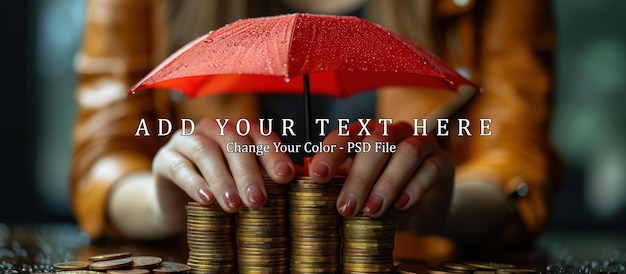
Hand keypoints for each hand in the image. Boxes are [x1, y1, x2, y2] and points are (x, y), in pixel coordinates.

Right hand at [152, 118, 295, 213]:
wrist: (176, 203)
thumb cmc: (219, 192)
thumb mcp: (243, 185)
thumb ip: (265, 182)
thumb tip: (295, 190)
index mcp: (239, 132)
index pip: (260, 136)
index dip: (274, 155)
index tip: (285, 177)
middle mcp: (214, 129)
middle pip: (234, 142)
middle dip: (248, 172)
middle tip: (258, 201)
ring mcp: (186, 140)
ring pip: (206, 151)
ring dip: (222, 179)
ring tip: (233, 205)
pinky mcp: (164, 158)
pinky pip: (179, 166)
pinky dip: (195, 183)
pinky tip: (206, 200)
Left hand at [308, 121, 453, 225]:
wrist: (423, 214)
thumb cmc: (383, 200)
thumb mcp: (360, 196)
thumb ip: (343, 190)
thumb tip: (318, 197)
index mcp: (365, 135)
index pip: (345, 136)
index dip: (330, 154)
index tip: (318, 176)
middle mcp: (392, 133)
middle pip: (376, 142)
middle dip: (359, 177)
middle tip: (346, 208)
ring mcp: (421, 143)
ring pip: (406, 152)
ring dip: (387, 183)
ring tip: (372, 210)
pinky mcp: (442, 161)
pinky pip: (429, 168)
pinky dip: (413, 188)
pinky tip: (401, 205)